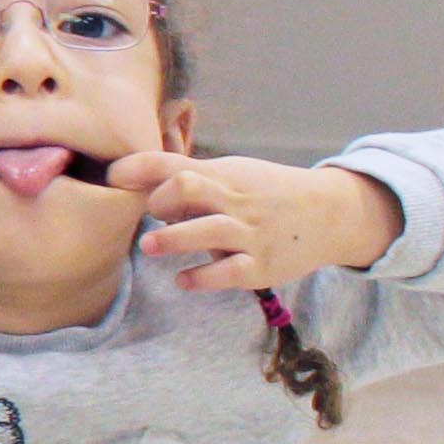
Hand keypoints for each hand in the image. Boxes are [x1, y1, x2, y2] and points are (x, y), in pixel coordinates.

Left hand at [112, 153, 399, 292]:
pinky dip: (201, 278)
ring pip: (208, 230)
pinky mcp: (261, 265)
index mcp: (222, 175)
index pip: (173, 163)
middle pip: (189, 186)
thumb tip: (131, 181)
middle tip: (152, 213)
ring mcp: (249, 233)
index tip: (112, 177)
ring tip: (148, 246)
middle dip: (160, 199)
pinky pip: (229, 272)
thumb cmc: (267, 194)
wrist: (331, 214)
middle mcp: (234, 200)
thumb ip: (185, 178)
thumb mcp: (231, 175)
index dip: (137, 168)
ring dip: (172, 239)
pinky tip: (183, 280)